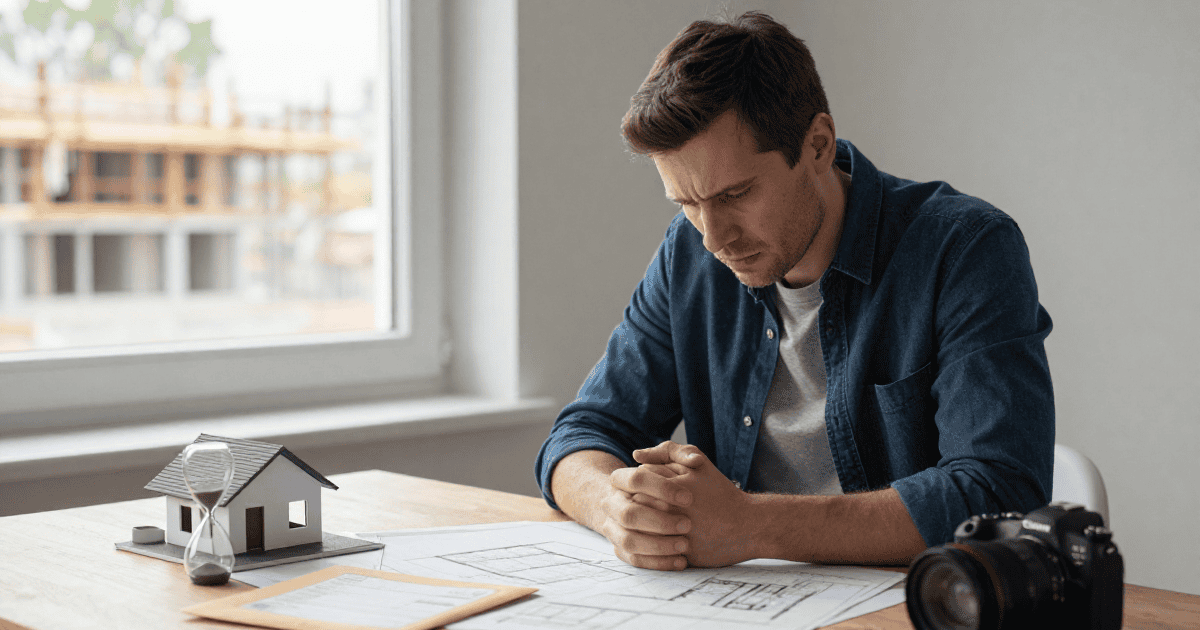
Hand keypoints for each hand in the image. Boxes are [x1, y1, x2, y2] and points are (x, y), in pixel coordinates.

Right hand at [600, 461, 695, 570]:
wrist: (649, 506)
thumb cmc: (665, 484)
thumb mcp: (672, 462)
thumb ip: (679, 453)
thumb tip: (692, 461)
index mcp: (619, 481)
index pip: (636, 479)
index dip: (662, 488)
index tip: (688, 498)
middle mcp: (612, 505)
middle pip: (629, 514)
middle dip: (660, 521)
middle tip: (688, 524)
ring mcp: (614, 529)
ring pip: (629, 541)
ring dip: (658, 545)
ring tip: (685, 545)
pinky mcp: (621, 550)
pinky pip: (635, 560)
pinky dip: (658, 563)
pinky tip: (681, 561)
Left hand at [634, 441, 759, 567]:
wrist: (746, 525)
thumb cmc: (719, 492)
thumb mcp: (697, 462)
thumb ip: (666, 451)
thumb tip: (635, 455)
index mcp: (671, 486)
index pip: (637, 481)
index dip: (647, 484)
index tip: (659, 489)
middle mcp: (669, 509)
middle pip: (635, 503)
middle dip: (644, 503)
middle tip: (660, 507)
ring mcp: (673, 532)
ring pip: (640, 526)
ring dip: (646, 523)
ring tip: (664, 521)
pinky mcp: (678, 553)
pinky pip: (651, 549)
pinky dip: (654, 542)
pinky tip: (667, 537)